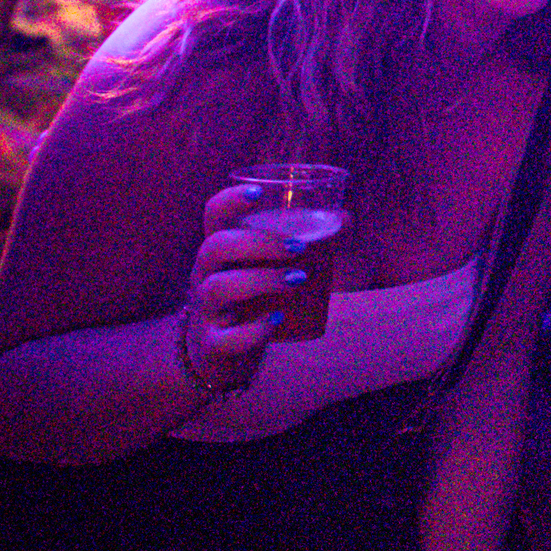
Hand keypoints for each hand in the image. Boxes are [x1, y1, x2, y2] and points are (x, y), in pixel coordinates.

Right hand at [181, 181, 306, 395]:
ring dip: (261, 280)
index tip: (258, 194)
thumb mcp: (270, 269)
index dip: (230, 200)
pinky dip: (253, 329)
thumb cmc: (251, 300)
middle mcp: (205, 275)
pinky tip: (277, 320)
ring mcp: (205, 310)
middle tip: (298, 247)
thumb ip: (305, 242)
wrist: (221, 357)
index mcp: (220, 250)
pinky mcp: (212, 344)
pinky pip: (225, 337)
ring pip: (218, 287)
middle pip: (215, 247)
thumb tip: (345, 217)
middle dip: (257, 242)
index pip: (213, 215)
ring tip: (298, 279)